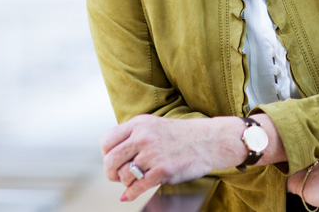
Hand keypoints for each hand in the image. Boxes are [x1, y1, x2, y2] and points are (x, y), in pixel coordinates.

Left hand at [100, 114, 246, 201]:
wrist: (211, 141)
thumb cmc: (183, 135)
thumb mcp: (155, 126)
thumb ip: (134, 136)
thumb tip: (111, 157)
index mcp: (140, 124)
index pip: (107, 141)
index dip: (107, 155)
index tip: (114, 161)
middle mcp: (144, 137)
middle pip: (110, 160)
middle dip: (111, 172)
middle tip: (117, 176)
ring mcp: (153, 154)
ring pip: (123, 175)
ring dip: (126, 182)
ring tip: (134, 180)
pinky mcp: (162, 170)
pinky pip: (137, 187)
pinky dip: (130, 194)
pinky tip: (130, 195)